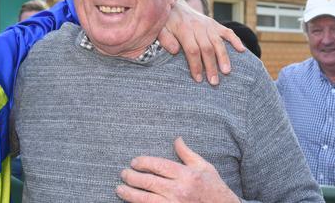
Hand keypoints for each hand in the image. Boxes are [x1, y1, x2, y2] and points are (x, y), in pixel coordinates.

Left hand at [116, 137, 239, 202]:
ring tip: (119, 189)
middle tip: (123, 174)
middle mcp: (179, 190)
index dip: (143, 163)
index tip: (134, 162)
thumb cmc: (215, 188)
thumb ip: (187, 154)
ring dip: (130, 194)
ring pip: (146, 199)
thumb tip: (176, 139)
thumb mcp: (205, 167)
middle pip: (148, 182)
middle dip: (132, 177)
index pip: (158, 166)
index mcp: (186, 175)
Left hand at [158, 0, 244, 84]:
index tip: (198, 79)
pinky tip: (242, 50)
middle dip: (211, 66)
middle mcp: (198, 26)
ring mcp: (208, 25)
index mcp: (184, 29)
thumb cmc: (166, 23)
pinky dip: (235, 40)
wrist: (175, 6)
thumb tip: (175, 51)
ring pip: (219, 42)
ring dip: (224, 57)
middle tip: (214, 82)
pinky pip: (227, 32)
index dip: (196, 65)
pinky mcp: (215, 24)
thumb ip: (166, 39)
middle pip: (207, 48)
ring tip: (227, 72)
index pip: (192, 50)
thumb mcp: (160, 29)